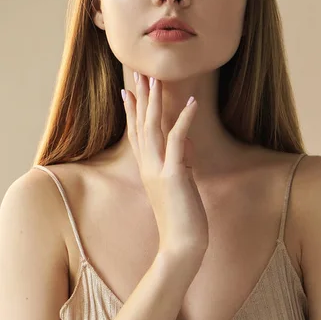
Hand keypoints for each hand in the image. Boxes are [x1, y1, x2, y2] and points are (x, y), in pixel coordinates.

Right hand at [122, 73, 208, 259]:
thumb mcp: (180, 184)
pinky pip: (177, 141)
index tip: (129, 90)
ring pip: (153, 127)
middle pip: (141, 124)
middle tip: (138, 71)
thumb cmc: (181, 219)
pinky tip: (192, 102)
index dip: (132, 110)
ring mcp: (158, 170)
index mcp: (147, 169)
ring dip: (154, 101)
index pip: (136, 133)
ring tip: (156, 77)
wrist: (181, 248)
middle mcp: (148, 166)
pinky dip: (184, 120)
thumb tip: (184, 141)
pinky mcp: (173, 176)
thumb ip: (179, 161)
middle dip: (140, 96)